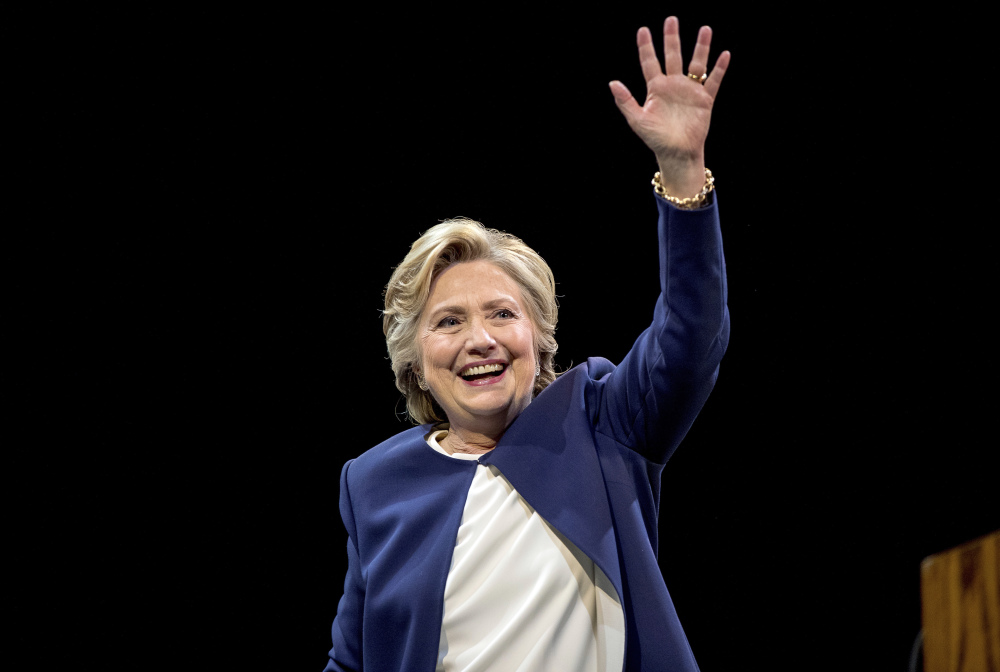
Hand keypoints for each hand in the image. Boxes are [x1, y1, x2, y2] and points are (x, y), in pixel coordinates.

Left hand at [610, 17, 729, 196]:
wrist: (676, 153)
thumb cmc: (655, 139)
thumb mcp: (637, 120)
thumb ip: (625, 101)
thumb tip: (612, 83)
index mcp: (655, 88)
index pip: (649, 62)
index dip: (646, 47)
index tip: (643, 30)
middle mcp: (673, 85)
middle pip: (673, 56)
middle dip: (672, 38)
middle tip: (671, 20)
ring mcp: (689, 91)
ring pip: (696, 64)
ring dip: (700, 47)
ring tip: (705, 29)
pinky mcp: (704, 100)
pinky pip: (713, 81)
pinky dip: (719, 69)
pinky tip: (724, 54)